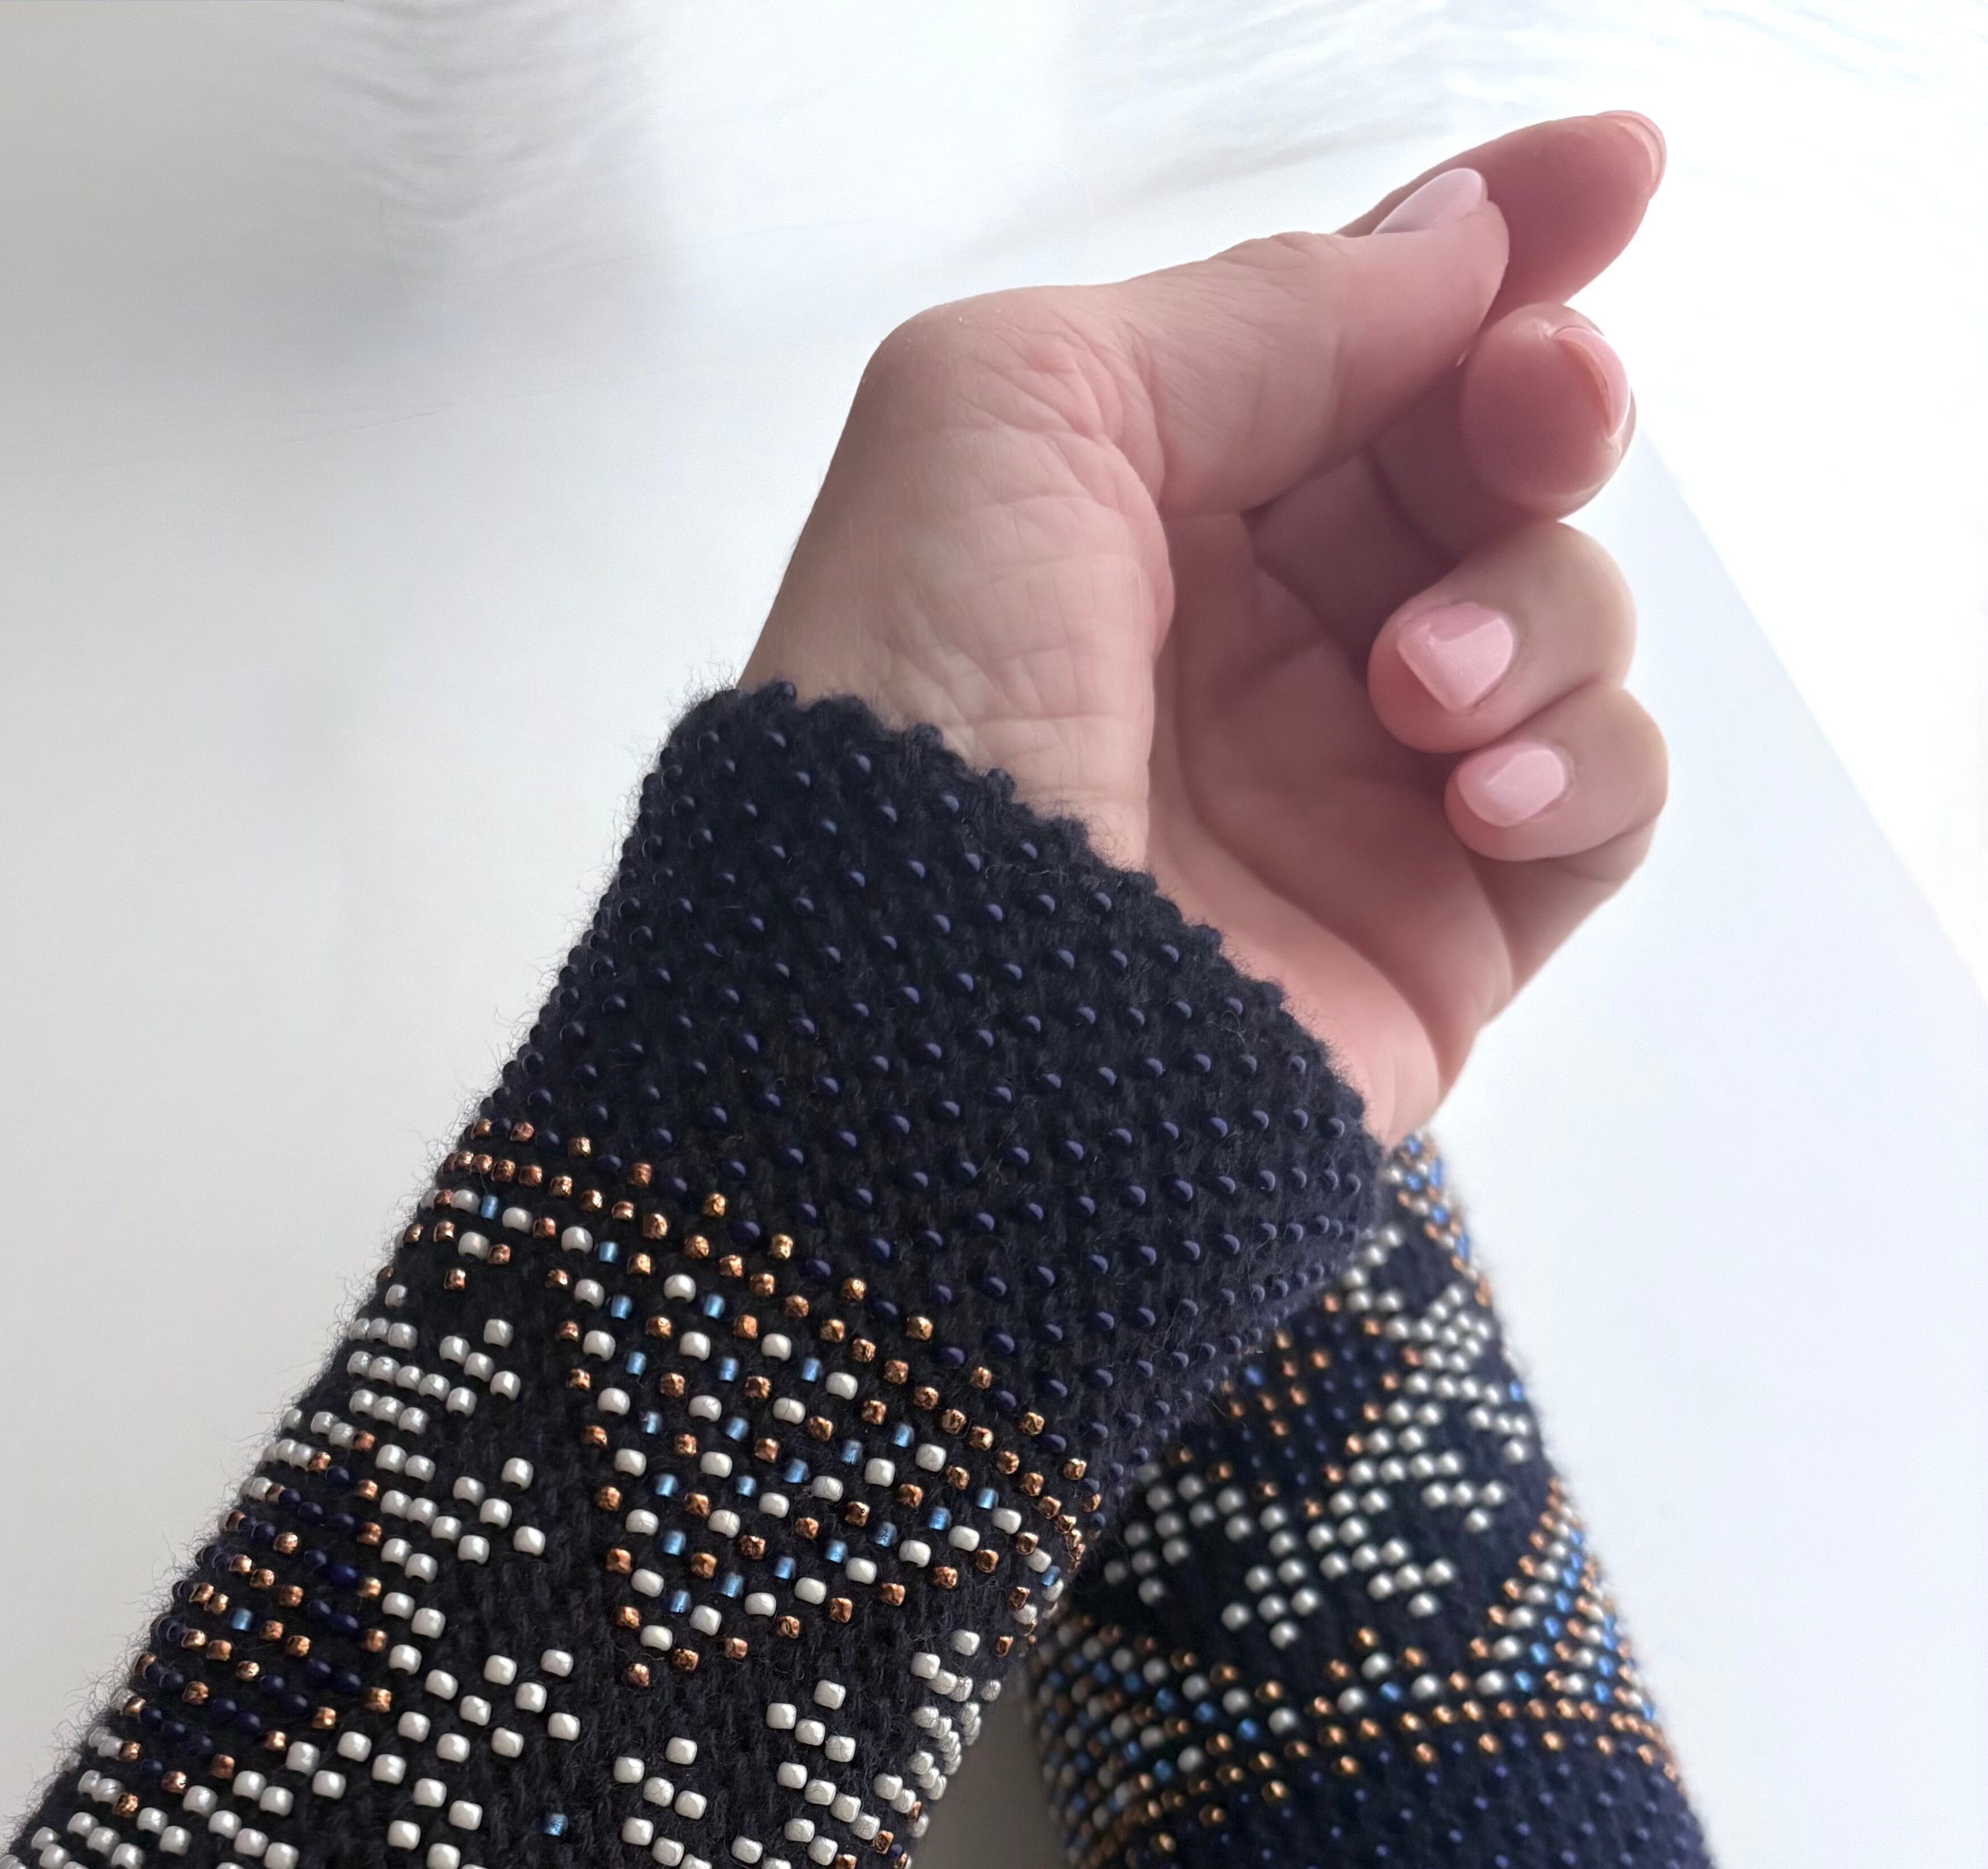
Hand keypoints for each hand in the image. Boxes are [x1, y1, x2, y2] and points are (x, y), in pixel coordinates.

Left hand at [744, 114, 1667, 1146]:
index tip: (1613, 177)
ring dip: (1532, 611)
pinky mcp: (1436, 935)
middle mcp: (1257, 646)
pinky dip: (1583, 763)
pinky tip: (1478, 791)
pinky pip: (1603, 804)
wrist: (925, 1025)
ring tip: (1415, 692)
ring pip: (1565, 621)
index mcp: (1146, 513)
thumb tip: (1462, 247)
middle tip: (1536, 411)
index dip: (1493, 250)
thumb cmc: (920, 706)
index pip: (1359, 346)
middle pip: (1486, 465)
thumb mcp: (1020, 407)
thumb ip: (1253, 311)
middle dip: (1541, 403)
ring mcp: (1355, 794)